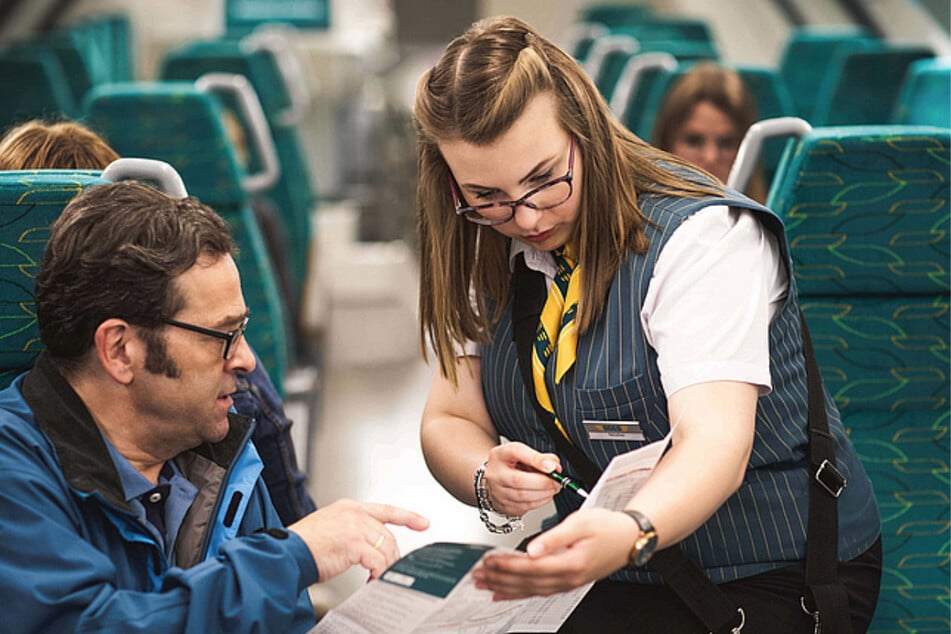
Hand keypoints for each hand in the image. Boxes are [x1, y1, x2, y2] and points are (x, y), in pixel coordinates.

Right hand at [288, 499, 428, 581]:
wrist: (285, 553)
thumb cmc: (302, 546)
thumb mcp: (330, 529)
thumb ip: (352, 532)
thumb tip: (369, 550)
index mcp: (349, 508)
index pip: (385, 510)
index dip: (408, 516)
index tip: (423, 522)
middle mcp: (354, 513)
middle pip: (388, 534)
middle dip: (394, 555)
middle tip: (392, 571)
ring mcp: (355, 526)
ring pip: (386, 547)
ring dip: (386, 566)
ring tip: (379, 579)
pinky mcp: (354, 543)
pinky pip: (378, 561)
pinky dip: (378, 574)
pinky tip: (371, 581)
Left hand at [471, 508, 636, 599]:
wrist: (631, 538)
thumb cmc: (608, 527)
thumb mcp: (581, 523)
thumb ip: (554, 537)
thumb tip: (532, 549)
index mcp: (570, 563)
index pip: (530, 568)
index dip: (507, 566)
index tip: (488, 561)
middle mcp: (568, 579)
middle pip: (526, 583)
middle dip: (499, 579)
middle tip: (477, 575)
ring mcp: (568, 583)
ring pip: (530, 590)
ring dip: (505, 587)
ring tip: (484, 583)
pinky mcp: (568, 582)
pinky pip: (538, 591)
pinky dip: (519, 593)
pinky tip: (504, 593)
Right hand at [483, 442, 562, 515]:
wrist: (498, 478)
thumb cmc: (512, 464)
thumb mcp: (525, 453)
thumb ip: (542, 457)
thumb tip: (555, 467)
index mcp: (501, 455)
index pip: (516, 453)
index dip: (536, 460)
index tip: (552, 467)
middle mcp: (496, 474)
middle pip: (519, 480)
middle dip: (543, 482)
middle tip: (557, 481)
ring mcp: (498, 492)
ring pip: (523, 496)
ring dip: (544, 493)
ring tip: (553, 488)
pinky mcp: (504, 506)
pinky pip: (525, 507)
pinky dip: (540, 502)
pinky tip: (545, 495)